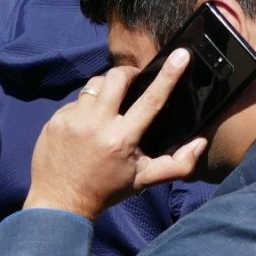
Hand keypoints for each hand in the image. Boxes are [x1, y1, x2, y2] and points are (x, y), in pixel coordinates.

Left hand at [22, 50, 206, 220]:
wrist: (60, 202)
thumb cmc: (106, 191)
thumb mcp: (143, 180)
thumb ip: (177, 164)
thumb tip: (200, 143)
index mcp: (122, 138)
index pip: (151, 100)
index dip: (168, 75)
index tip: (181, 54)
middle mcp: (96, 124)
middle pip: (116, 78)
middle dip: (129, 73)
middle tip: (134, 80)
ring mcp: (72, 120)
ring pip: (94, 86)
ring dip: (105, 89)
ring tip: (109, 106)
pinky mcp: (54, 120)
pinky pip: (75, 101)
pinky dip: (85, 107)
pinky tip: (86, 124)